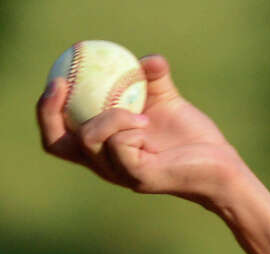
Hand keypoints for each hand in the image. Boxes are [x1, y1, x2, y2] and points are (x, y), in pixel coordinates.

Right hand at [36, 54, 245, 205]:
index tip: (57, 76)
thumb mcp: (167, 102)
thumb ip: (153, 80)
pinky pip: (118, 147)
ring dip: (109, 117)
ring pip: (90, 140)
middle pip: (55, 143)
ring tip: (141, 114)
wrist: (222, 165)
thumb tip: (148, 59)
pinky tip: (147, 126)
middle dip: (48, 112)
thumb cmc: (192, 139)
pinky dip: (127, 129)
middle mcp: (105, 165)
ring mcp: (120, 174)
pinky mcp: (139, 178)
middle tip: (62, 83)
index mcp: (104, 148)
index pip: (59, 134)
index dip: (47, 109)